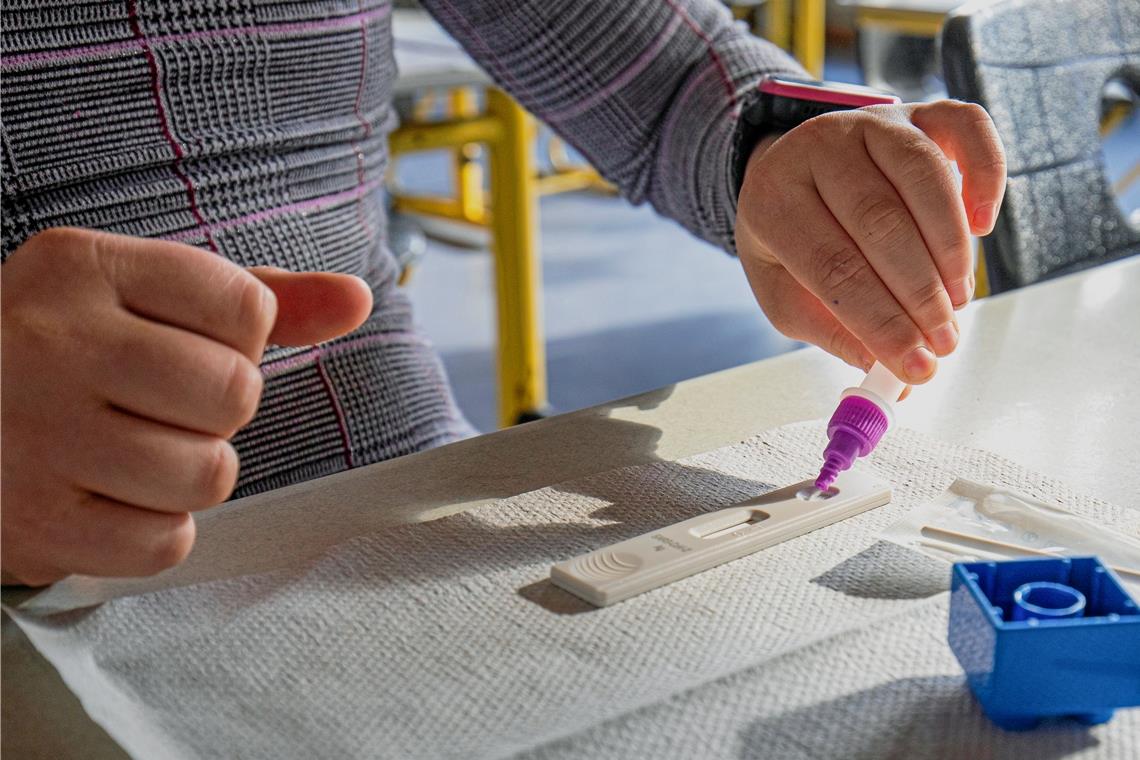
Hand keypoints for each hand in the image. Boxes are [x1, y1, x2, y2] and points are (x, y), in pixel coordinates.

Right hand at [1, 228, 372, 584]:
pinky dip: (157, 529)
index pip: (246, 308)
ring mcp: (35, 435)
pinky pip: (167, 542)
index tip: (185, 346)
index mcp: (82, 267)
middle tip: (159, 406)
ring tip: (135, 452)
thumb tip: (358, 298)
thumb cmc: (64, 354)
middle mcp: (51, 342)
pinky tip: (112, 498)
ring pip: (210, 473)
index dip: (240, 341)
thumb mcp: (143, 298)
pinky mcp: (34, 522)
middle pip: (234, 393)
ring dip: (191, 472)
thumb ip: (256, 297)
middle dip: (217, 410)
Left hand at [736, 100, 1005, 382]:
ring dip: (950, 249)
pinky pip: (967, 127)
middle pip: (880, 224)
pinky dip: (987, 173)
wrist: (792, 167)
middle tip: (943, 341)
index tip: (915, 366)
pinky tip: (982, 226)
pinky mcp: (919, 111)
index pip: (833, 267)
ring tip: (957, 302)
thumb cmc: (792, 239)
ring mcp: (873, 122)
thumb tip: (889, 373)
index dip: (880, 321)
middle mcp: (820, 147)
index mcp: (774, 198)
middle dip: (919, 294)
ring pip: (924, 177)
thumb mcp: (786, 291)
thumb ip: (831, 332)